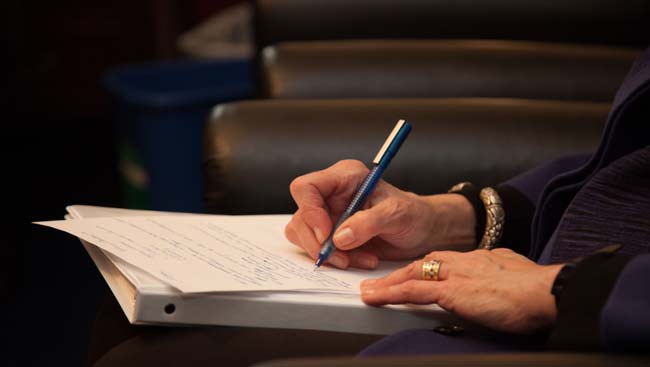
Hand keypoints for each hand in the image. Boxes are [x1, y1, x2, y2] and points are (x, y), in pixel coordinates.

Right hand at [285, 159, 475, 268]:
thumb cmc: (413, 214)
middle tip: (342, 257)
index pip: (306, 187)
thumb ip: (369, 223)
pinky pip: (317, 249)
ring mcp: (328, 215)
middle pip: (301, 216)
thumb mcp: (397, 215)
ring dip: (329, 254)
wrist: (422, 230)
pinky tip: (359, 259)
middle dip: (318, 242)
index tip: (328, 235)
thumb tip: (340, 237)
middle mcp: (331, 194)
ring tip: (358, 259)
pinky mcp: (330, 234)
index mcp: (344, 177)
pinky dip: (336, 260)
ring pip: (304, 235)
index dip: (310, 212)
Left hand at [361, 248, 563, 333]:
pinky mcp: (452, 291)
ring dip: (388, 283)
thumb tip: (493, 281)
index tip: (410, 274)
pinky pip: (413, 291)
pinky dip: (392, 293)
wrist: (546, 291)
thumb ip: (498, 274)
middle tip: (379, 281)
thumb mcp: (514, 273)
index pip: (443, 262)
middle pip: (423, 264)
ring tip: (369, 291)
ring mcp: (456, 275)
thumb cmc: (538, 288)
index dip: (424, 269)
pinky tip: (376, 297)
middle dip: (399, 273)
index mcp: (479, 258)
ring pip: (412, 275)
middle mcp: (463, 261)